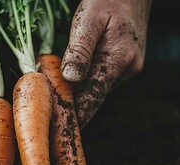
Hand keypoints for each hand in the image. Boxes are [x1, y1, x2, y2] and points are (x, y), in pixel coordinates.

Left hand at [61, 0, 151, 127]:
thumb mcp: (88, 18)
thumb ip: (79, 49)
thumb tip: (70, 79)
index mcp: (119, 60)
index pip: (92, 96)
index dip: (75, 115)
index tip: (60, 131)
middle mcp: (127, 70)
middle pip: (94, 96)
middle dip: (73, 107)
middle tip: (51, 120)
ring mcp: (128, 69)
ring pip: (97, 88)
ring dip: (78, 94)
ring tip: (56, 102)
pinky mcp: (125, 65)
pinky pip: (102, 79)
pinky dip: (87, 83)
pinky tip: (72, 84)